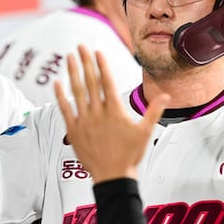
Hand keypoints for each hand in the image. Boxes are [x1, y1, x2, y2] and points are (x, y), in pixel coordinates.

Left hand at [55, 46, 169, 183]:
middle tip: (80, 46)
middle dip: (85, 62)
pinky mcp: (74, 130)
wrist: (112, 176)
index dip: (101, 65)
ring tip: (69, 57)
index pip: (107, 81)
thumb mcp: (145, 132)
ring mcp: (84, 121)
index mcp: (115, 110)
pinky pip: (65, 109)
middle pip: (90, 82)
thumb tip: (167, 96)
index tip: (97, 51)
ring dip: (73, 73)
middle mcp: (98, 112)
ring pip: (77, 92)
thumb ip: (154, 111)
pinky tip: (57, 82)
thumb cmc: (130, 155)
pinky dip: (60, 95)